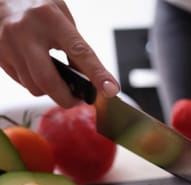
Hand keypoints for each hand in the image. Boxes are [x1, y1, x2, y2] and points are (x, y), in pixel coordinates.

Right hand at [0, 0, 118, 106]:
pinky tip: (38, 70)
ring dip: (50, 91)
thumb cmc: (35, 6)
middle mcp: (26, 32)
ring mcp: (8, 45)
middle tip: (77, 100)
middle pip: (48, 80)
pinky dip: (34, 83)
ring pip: (33, 86)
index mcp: (49, 18)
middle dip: (66, 98)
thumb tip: (87, 77)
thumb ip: (75, 44)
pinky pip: (21, 82)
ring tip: (57, 81)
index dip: (97, 74)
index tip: (111, 90)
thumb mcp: (61, 15)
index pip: (79, 52)